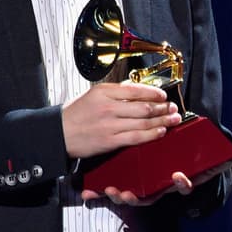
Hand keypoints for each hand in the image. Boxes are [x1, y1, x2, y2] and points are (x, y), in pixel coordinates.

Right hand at [62, 82, 180, 158]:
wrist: (57, 133)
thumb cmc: (74, 114)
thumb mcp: (92, 95)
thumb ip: (114, 92)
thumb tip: (137, 90)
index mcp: (103, 92)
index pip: (136, 90)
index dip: (154, 93)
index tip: (164, 96)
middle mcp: (108, 107)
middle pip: (144, 106)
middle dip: (163, 108)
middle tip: (173, 108)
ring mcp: (109, 125)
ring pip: (143, 122)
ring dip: (162, 121)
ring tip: (173, 119)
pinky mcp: (109, 141)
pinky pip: (136, 137)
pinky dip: (151, 134)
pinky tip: (160, 132)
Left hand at [82, 144, 231, 206]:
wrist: (165, 171)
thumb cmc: (187, 164)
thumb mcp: (210, 161)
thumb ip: (231, 158)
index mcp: (178, 180)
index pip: (182, 186)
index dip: (180, 183)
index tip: (178, 175)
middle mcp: (160, 189)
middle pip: (150, 196)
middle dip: (139, 196)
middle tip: (130, 192)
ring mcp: (141, 190)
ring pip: (129, 197)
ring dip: (118, 196)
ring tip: (111, 189)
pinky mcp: (123, 188)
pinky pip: (109, 194)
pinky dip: (97, 194)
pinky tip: (87, 192)